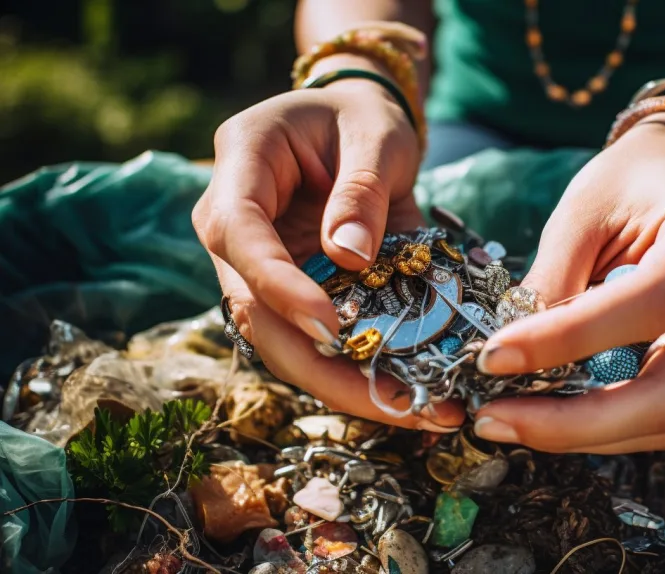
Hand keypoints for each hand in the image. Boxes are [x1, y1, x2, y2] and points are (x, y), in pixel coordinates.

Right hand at [192, 74, 462, 431]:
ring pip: (282, 340)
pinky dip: (361, 370)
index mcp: (242, 165)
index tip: (332, 328)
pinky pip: (316, 339)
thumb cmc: (363, 116)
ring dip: (346, 384)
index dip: (279, 286)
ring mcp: (259, 264)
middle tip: (397, 404)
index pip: (239, 235)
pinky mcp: (292, 291)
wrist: (359, 123)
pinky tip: (414, 396)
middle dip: (322, 367)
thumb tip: (348, 258)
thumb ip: (362, 190)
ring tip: (420, 411)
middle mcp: (234, 224)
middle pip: (254, 309)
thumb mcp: (377, 135)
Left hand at [472, 115, 664, 452]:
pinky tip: (543, 413)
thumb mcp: (581, 211)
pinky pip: (659, 415)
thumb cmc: (627, 182)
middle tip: (496, 420)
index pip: (649, 302)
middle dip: (580, 422)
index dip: (570, 339)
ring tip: (506, 419)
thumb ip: (553, 279)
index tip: (495, 356)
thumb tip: (509, 358)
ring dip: (583, 434)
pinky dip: (598, 426)